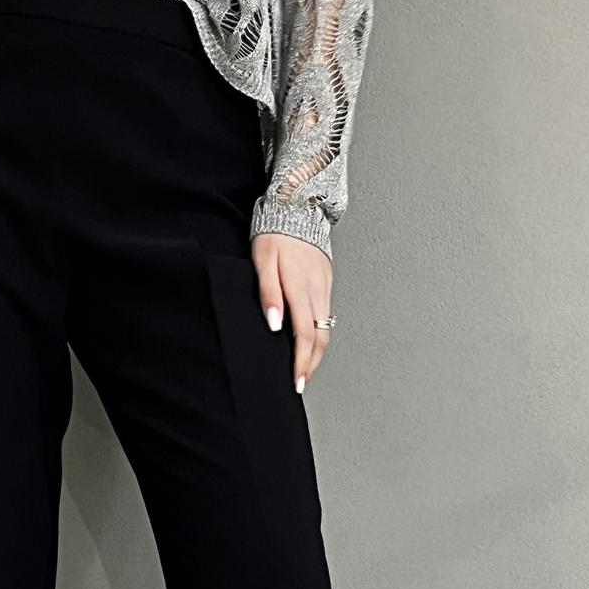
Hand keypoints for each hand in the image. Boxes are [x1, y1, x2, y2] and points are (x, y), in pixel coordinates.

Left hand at [252, 233, 332, 392]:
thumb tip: (274, 325)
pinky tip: (311, 340)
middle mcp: (317, 290)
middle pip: (320, 337)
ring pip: (326, 327)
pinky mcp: (326, 282)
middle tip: (301, 382)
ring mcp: (324, 286)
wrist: (297, 207)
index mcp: (300, 288)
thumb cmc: (274, 234)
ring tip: (305, 367)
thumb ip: (268, 293)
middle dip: (312, 364)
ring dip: (317, 352)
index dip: (302, 361)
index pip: (305, 335)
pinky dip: (320, 333)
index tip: (297, 381)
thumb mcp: (262, 261)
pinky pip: (326, 314)